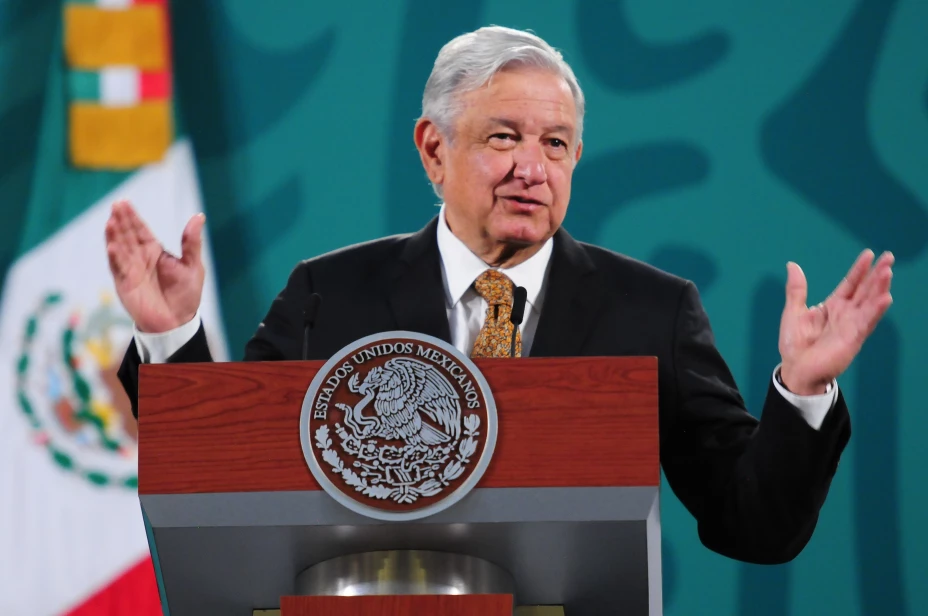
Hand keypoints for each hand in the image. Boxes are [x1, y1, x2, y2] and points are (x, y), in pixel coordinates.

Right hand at [105, 200, 205, 332]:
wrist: (178, 322)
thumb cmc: (186, 294)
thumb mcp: (193, 265)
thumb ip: (192, 242)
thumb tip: (199, 216)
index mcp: (155, 252)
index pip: (141, 230)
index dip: (133, 217)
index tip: (124, 202)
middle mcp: (140, 258)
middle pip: (128, 235)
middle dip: (122, 221)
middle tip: (116, 204)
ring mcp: (131, 271)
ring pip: (120, 249)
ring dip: (114, 236)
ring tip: (111, 221)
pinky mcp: (125, 284)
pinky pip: (119, 269)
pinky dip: (115, 257)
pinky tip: (112, 246)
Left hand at [779, 249, 893, 394]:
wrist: (796, 369)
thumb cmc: (795, 344)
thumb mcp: (793, 311)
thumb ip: (797, 289)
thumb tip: (792, 265)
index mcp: (833, 306)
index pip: (850, 284)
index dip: (859, 270)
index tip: (869, 254)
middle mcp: (846, 314)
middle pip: (865, 290)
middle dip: (877, 274)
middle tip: (889, 257)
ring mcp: (852, 325)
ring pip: (870, 302)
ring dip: (880, 287)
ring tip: (888, 271)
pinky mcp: (853, 338)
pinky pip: (867, 321)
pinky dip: (876, 309)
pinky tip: (886, 297)